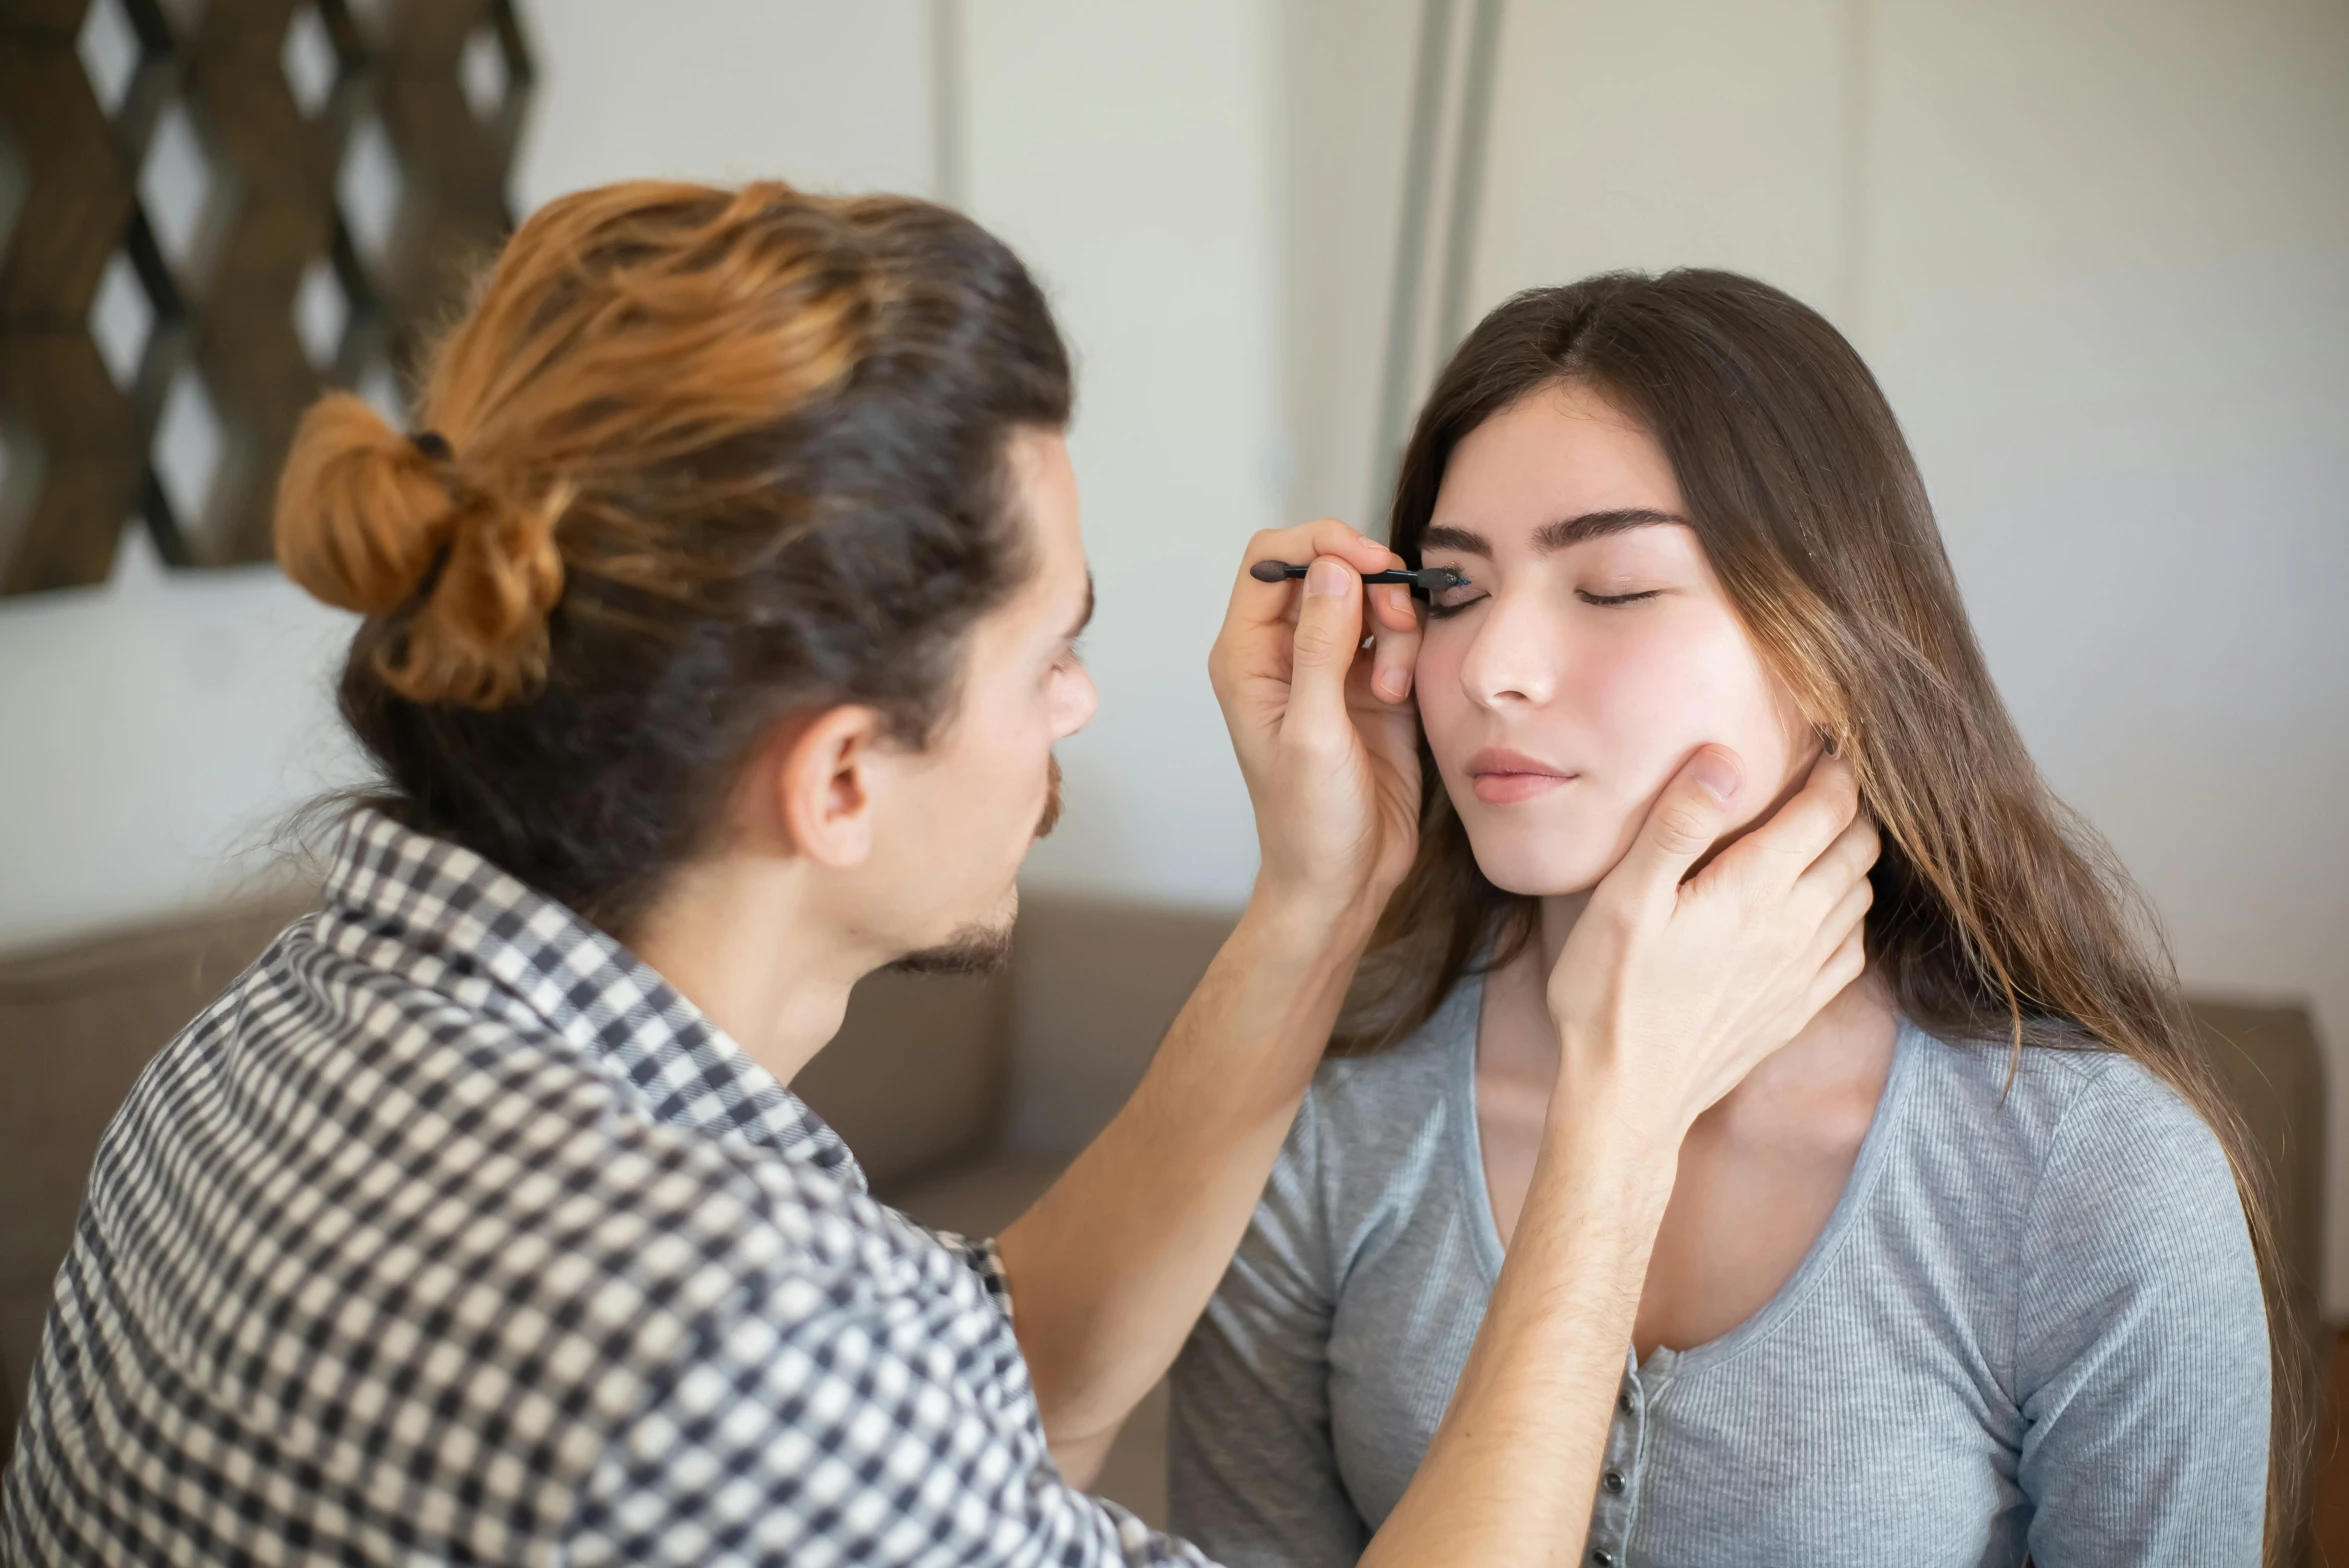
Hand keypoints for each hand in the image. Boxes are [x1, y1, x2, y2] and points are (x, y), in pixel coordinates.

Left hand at [1208, 520, 1424, 924]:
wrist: (1344, 880)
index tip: (1370, 562)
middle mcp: (1283, 653)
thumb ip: (1321, 648)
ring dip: (1395, 626)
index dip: (1322, 546)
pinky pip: (1397, 637)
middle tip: (1396, 625)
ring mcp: (1330, 668)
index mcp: (1246, 657)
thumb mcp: (1314, 733)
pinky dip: (1409, 652)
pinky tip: (1401, 696)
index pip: (1273, 561)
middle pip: (1328, 569)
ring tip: (1393, 686)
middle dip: (1370, 585)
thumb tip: (1332, 570)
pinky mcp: (1372, 686)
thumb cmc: (1310, 822)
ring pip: (1369, 600)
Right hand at [1547, 748, 1877, 1139]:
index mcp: (1754, 889)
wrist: (1627, 1097)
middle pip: (1858, 848)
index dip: (1836, 769)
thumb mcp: (1624, 899)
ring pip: (1861, 896)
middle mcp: (1794, 927)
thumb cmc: (1610, 994)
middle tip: (1827, 782)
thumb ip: (1677, 825)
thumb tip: (1724, 758)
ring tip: (1825, 837)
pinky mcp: (1798, 1009)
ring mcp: (1802, 973)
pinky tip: (1824, 912)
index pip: (1827, 811)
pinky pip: (1853, 951)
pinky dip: (1851, 917)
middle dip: (1852, 806)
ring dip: (1854, 858)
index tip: (1825, 745)